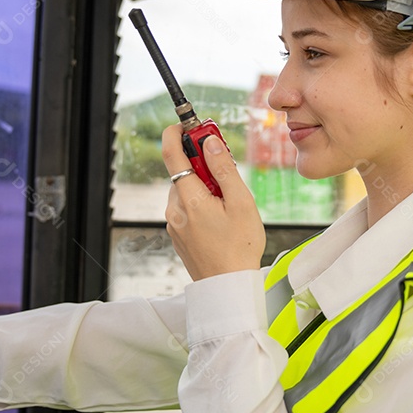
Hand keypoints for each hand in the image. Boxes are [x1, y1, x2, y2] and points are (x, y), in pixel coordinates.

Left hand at [161, 125, 265, 280]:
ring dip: (203, 184)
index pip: (171, 154)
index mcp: (190, 199)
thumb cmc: (239, 248)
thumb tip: (210, 142)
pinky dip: (201, 201)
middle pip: (183, 172)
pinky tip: (220, 217)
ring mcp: (174, 223)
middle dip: (202, 163)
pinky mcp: (178, 234)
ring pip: (185, 189)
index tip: (188, 124)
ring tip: (229, 201)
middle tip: (226, 164)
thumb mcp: (241, 203)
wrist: (228, 287)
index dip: (176, 133)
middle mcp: (175, 209)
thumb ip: (224, 169)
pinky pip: (186, 206)